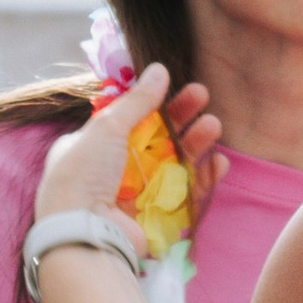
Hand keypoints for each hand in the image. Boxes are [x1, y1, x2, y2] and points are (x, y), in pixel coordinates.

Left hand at [35, 70, 225, 228]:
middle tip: (203, 96)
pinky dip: (203, 178)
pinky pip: (186, 193)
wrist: (84, 233)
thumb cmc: (84, 175)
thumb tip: (159, 69)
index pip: (130, 119)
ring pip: (175, 162)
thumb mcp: (106, 128)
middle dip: (181, 117)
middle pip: (157, 137)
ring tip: (214, 125)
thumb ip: (137, 100)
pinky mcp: (157, 217)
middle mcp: (114, 169)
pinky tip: (217, 163)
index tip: (176, 86)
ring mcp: (137, 194)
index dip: (155, 103)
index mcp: (93, 146)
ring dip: (195, 143)